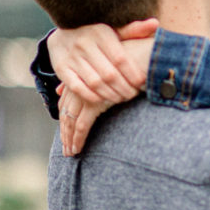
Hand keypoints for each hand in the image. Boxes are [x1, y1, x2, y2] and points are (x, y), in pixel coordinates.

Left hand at [52, 20, 157, 156]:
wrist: (147, 57)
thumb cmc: (134, 63)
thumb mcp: (114, 70)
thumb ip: (90, 79)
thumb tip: (62, 89)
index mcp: (83, 74)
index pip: (66, 102)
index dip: (65, 119)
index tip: (65, 133)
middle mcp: (80, 83)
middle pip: (66, 112)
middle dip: (65, 132)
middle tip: (66, 149)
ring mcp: (86, 92)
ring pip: (71, 120)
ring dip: (69, 139)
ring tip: (71, 152)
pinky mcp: (95, 102)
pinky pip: (82, 125)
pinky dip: (78, 138)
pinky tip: (77, 149)